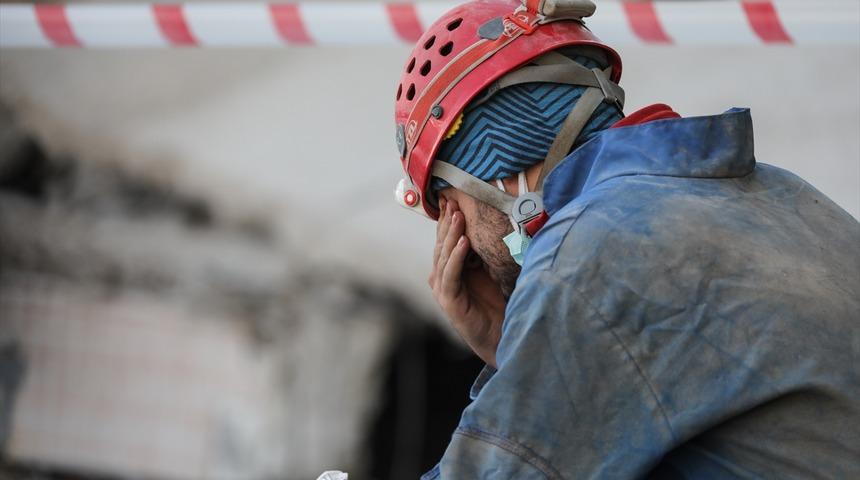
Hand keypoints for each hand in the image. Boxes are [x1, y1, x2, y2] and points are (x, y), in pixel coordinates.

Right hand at [429, 198, 506, 367]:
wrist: (500, 336)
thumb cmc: (497, 304)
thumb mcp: (491, 271)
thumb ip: (485, 252)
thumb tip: (492, 224)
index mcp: (449, 269)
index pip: (445, 239)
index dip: (446, 219)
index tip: (451, 199)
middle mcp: (441, 277)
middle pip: (441, 244)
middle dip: (446, 222)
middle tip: (452, 201)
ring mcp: (443, 289)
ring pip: (444, 256)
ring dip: (451, 235)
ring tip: (458, 216)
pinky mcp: (449, 301)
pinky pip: (451, 275)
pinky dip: (457, 257)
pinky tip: (464, 243)